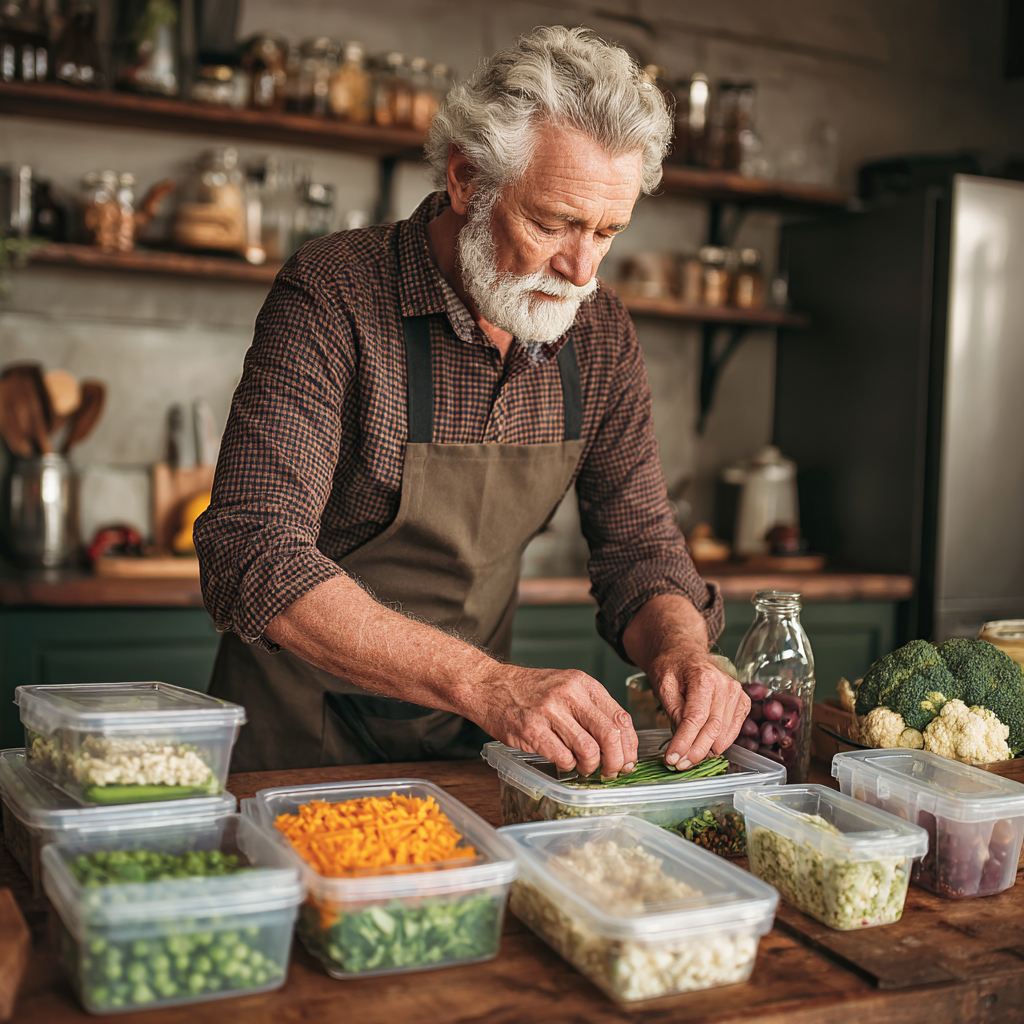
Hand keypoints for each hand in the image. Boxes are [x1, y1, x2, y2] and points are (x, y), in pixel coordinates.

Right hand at [476, 664, 638, 777]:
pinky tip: (563, 762)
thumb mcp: (566, 686)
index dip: (629, 745)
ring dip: (589, 767)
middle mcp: (569, 694)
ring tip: (583, 768)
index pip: (620, 717)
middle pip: (609, 735)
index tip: (628, 760)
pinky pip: (563, 758)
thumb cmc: (529, 690)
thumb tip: (619, 743)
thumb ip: (591, 708)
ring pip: (588, 750)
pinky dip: (568, 767)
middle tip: (610, 772)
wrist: (489, 686)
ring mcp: (549, 711)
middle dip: (615, 762)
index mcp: (583, 683)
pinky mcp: (531, 730)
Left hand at [648, 648, 749, 768]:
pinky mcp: (743, 703)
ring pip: (724, 734)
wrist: (687, 653)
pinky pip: (733, 731)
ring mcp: (737, 694)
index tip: (672, 758)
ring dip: (706, 751)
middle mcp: (726, 686)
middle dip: (695, 752)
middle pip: (713, 729)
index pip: (695, 718)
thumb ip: (674, 711)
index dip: (684, 741)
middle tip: (679, 764)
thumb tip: (682, 738)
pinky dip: (719, 743)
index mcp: (704, 678)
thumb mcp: (663, 685)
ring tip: (688, 758)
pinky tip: (705, 747)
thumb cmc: (673, 667)